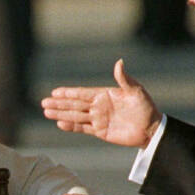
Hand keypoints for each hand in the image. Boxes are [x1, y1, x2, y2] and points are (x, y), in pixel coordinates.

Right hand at [41, 59, 161, 147]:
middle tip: (44, 102)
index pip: (82, 93)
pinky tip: (60, 123)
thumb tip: (119, 62)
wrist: (151, 128)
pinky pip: (83, 128)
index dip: (68, 93)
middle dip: (59, 103)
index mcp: (104, 95)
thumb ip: (125, 79)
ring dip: (61, 114)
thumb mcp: (136, 91)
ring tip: (46, 112)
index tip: (55, 91)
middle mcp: (98, 106)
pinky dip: (71, 126)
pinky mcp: (100, 131)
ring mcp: (98, 119)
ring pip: (75, 116)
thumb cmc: (145, 107)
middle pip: (75, 104)